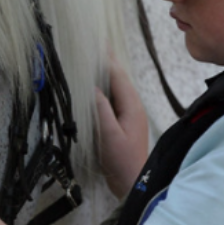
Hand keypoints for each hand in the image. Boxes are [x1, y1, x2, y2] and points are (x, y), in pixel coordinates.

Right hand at [95, 55, 147, 199]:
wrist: (132, 183)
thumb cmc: (122, 161)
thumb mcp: (109, 135)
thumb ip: (101, 109)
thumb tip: (92, 85)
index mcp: (131, 105)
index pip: (117, 74)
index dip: (105, 57)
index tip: (95, 41)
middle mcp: (131, 105)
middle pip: (117, 77)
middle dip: (105, 60)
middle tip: (92, 42)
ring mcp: (127, 113)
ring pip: (114, 86)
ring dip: (103, 72)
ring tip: (90, 56)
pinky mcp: (121, 122)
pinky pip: (111, 98)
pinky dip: (102, 87)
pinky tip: (93, 85)